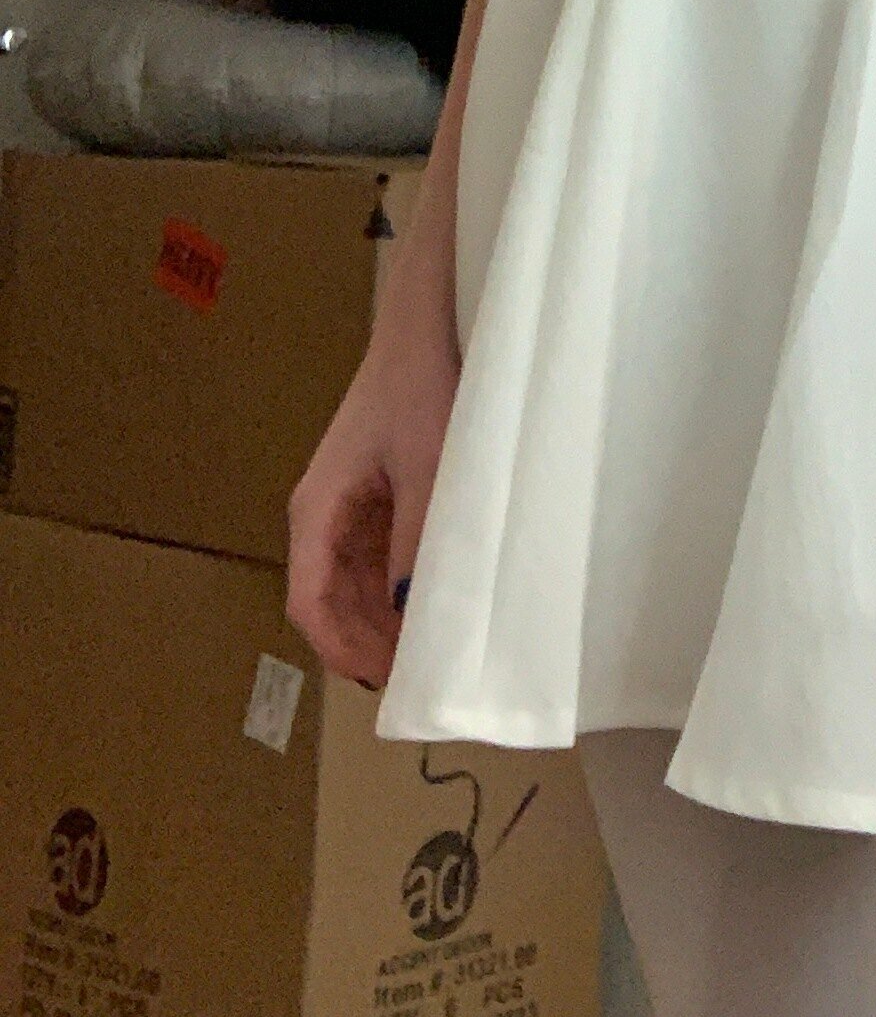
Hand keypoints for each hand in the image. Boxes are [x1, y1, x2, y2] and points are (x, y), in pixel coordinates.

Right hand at [285, 322, 459, 691]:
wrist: (421, 336)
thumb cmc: (419, 393)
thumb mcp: (425, 467)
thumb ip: (415, 538)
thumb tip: (409, 610)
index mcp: (316, 511)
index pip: (308, 601)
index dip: (340, 648)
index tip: (381, 680)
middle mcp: (320, 517)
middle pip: (327, 603)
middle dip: (363, 644)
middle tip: (416, 680)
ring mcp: (344, 511)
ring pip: (349, 588)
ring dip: (377, 623)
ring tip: (423, 656)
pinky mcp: (370, 503)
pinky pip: (371, 563)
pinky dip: (391, 593)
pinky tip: (425, 610)